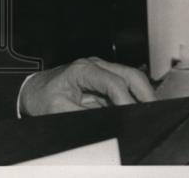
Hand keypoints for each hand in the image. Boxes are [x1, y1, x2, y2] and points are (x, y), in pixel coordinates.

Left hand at [18, 57, 155, 115]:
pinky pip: (126, 88)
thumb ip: (81, 115)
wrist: (33, 91)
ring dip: (144, 95)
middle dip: (146, 94)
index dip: (126, 99)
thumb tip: (105, 121)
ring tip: (151, 113)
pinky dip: (137, 98)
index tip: (132, 116)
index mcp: (83, 69)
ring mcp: (102, 71)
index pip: (114, 82)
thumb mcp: (58, 110)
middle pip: (130, 74)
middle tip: (154, 113)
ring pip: (132, 79)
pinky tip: (140, 111)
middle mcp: (95, 66)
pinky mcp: (105, 81)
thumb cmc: (43, 97)